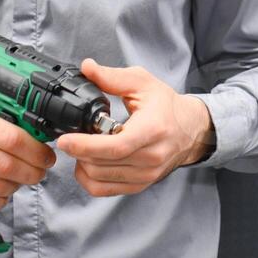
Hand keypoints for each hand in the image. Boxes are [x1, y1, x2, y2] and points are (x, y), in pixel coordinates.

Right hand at [0, 96, 55, 211]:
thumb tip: (33, 129)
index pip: (11, 139)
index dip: (36, 150)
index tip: (47, 155)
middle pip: (7, 166)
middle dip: (33, 171)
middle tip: (41, 170)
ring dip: (18, 185)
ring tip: (23, 178)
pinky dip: (0, 199)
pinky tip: (4, 190)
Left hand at [54, 60, 214, 196]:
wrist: (191, 130)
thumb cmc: (167, 106)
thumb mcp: (143, 83)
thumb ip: (112, 77)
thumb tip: (87, 68)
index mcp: (152, 130)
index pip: (115, 147)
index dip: (86, 146)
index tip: (65, 140)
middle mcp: (151, 157)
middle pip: (102, 164)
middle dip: (79, 151)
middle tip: (71, 136)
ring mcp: (146, 175)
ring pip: (100, 179)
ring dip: (82, 164)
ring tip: (81, 146)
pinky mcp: (140, 185)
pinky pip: (104, 190)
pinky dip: (88, 179)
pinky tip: (87, 163)